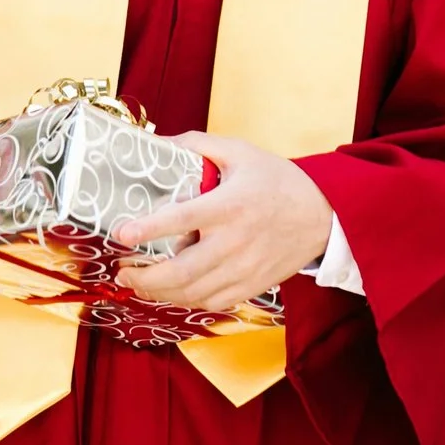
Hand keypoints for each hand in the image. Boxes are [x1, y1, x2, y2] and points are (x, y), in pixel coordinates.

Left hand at [113, 132, 332, 311]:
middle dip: (144, 277)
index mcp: (231, 205)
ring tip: (137, 282)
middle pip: (183, 271)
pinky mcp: (252, 286)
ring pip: (193, 293)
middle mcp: (236, 242)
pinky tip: (170, 291)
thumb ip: (199, 145)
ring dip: (158, 292)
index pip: (183, 218)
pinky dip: (185, 301)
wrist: (322, 215)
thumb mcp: (241, 152)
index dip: (149, 228)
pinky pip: (211, 302)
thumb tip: (158, 141)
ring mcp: (245, 269)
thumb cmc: (277, 181)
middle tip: (121, 271)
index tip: (122, 233)